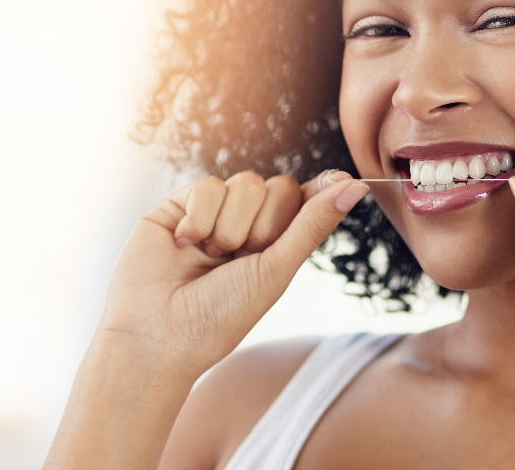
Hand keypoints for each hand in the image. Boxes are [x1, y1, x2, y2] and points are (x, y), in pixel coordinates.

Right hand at [99, 169, 368, 371]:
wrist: (158, 335)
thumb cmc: (219, 317)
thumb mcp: (276, 271)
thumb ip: (312, 224)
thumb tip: (357, 185)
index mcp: (275, 245)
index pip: (306, 200)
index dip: (322, 190)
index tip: (342, 179)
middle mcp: (246, 226)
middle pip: (279, 187)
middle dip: (266, 224)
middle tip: (242, 258)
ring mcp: (213, 214)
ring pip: (245, 183)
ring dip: (232, 226)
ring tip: (210, 258)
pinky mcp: (179, 206)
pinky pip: (208, 185)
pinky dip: (201, 217)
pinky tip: (184, 244)